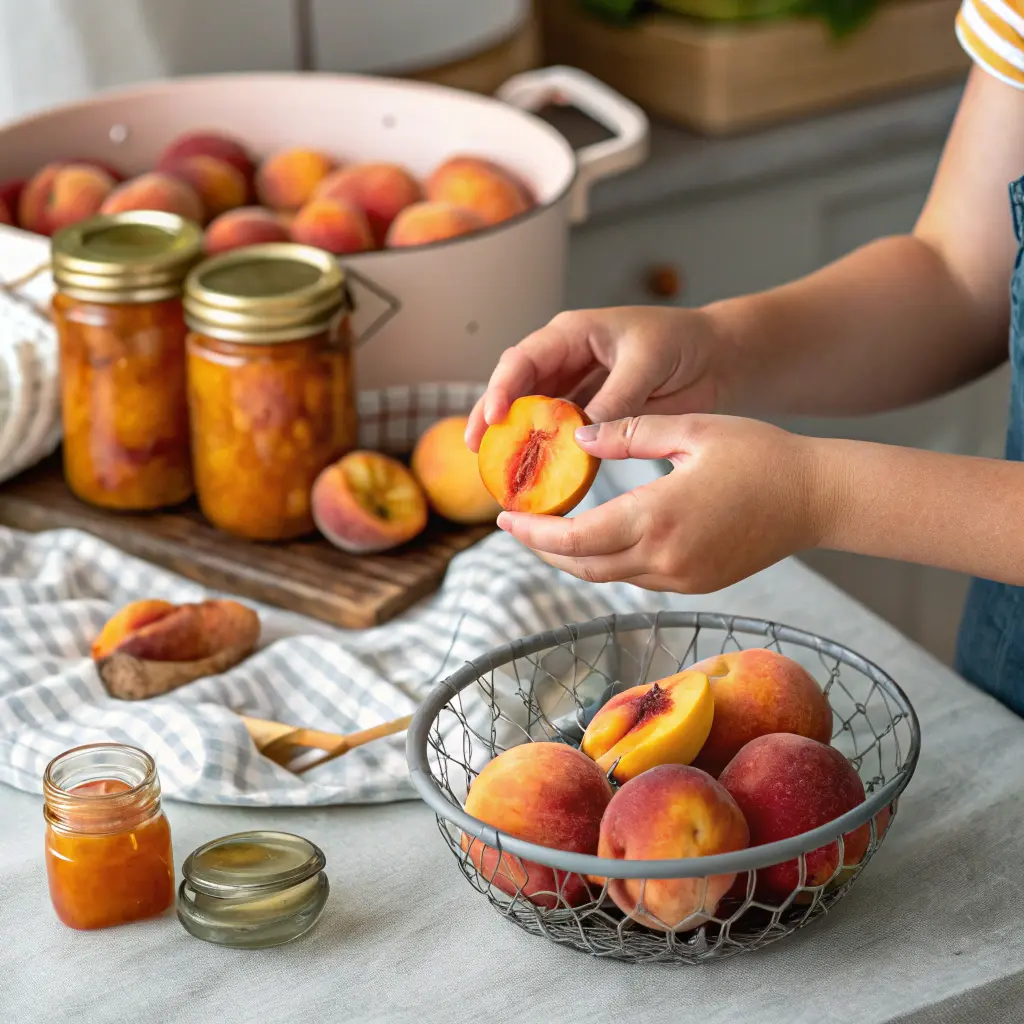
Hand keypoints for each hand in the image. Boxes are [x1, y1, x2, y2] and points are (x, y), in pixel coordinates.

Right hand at [465, 306, 724, 450]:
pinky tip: (540, 477)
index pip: (524, 360)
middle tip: (476, 450)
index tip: (493, 419)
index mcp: (572, 334)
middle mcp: (565, 360)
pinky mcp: (590, 416)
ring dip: (517, 441)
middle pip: (515, 389)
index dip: (502, 388)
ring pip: (533, 416)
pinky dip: (550, 455)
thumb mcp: (648, 363)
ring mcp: (575, 389)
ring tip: (499, 471)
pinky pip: (562, 436)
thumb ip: (615, 398)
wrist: (719, 359)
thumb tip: (581, 437)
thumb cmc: (684, 343)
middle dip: (491, 418)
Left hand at [496, 414, 831, 592]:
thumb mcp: (692, 429)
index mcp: (658, 517)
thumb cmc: (761, 454)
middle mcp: (665, 558)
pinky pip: (637, 577)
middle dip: (543, 548)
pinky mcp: (696, 584)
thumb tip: (579, 436)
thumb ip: (629, 433)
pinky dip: (608, 560)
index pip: (574, 538)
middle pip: (583, 566)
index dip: (533, 532)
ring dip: (573, 557)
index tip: (503, 517)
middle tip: (516, 524)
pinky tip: (598, 536)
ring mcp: (682, 578)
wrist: (818, 497)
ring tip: (548, 529)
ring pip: (607, 576)